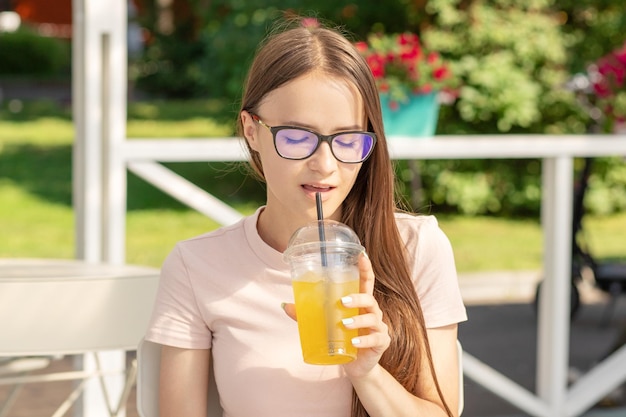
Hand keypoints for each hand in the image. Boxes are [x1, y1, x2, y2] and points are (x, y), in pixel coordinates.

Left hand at [281, 253, 389, 375]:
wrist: (356, 366)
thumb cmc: (343, 338)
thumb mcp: (326, 324)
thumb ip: (308, 314)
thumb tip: (284, 305)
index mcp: (360, 303)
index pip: (366, 282)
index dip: (365, 268)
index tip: (361, 254)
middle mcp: (372, 312)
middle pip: (369, 299)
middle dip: (357, 298)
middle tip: (342, 301)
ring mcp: (378, 327)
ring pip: (372, 318)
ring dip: (358, 320)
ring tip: (344, 323)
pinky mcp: (381, 342)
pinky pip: (375, 338)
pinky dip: (364, 340)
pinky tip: (354, 342)